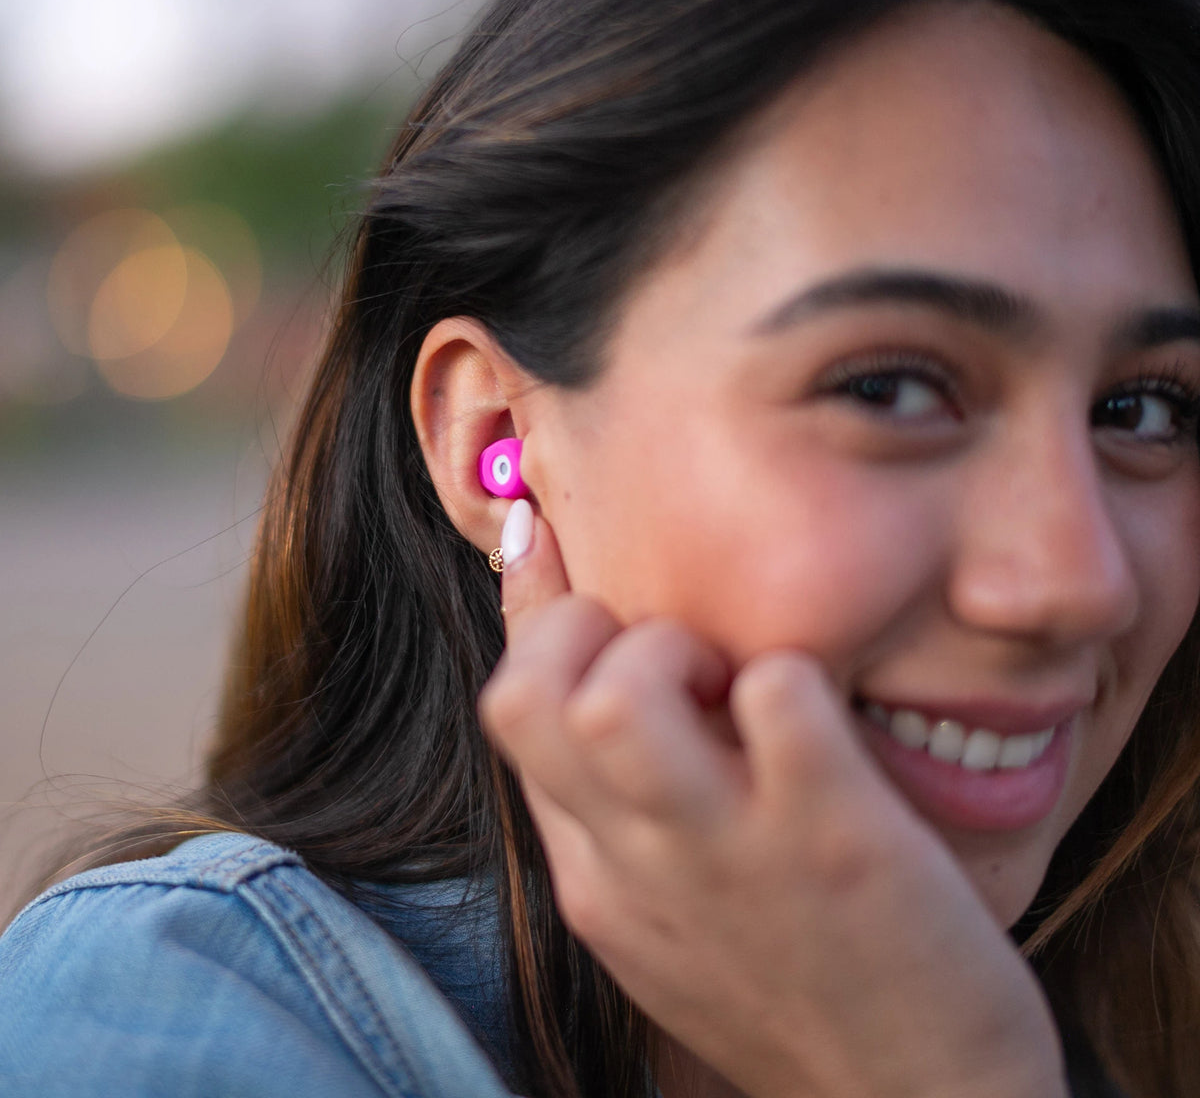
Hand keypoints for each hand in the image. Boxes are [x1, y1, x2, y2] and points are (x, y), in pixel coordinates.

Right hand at [479, 502, 1067, 1097]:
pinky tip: (818, 713)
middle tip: (672, 655)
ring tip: (731, 682)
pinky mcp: (838, 843)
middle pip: (526, 695)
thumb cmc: (788, 979)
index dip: (529, 608)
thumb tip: (606, 683)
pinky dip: (791, 677)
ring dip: (669, 649)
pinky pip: (783, 701)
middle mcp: (640, 863)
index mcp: (595, 874)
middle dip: (584, 630)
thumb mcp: (667, 901)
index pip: (508, 708)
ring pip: (617, 703)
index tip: (549, 535)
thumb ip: (618, 795)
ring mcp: (734, 854)